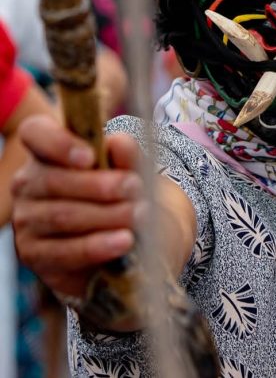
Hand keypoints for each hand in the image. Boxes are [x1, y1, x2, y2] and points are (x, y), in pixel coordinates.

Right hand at [12, 115, 140, 300]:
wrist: (126, 232)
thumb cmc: (120, 190)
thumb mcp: (128, 168)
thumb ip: (125, 154)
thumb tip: (119, 142)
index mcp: (47, 150)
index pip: (35, 132)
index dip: (59, 143)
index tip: (91, 156)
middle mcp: (28, 183)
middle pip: (53, 181)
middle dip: (98, 185)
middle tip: (134, 188)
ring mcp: (27, 220)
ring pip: (61, 216)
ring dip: (105, 215)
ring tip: (137, 214)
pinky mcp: (34, 254)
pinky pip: (65, 251)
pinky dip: (98, 246)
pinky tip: (124, 240)